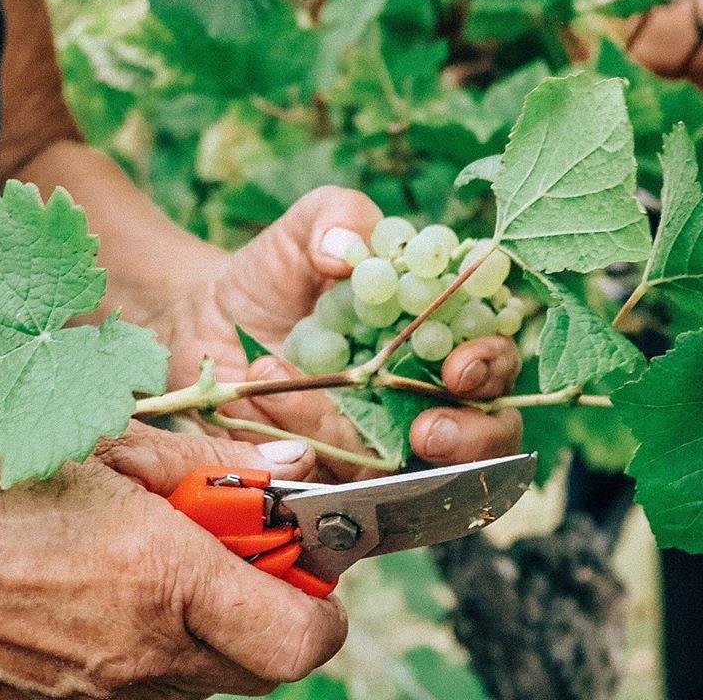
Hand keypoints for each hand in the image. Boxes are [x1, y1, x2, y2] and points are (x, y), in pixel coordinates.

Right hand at [0, 425, 345, 699]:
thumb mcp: (112, 451)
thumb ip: (212, 466)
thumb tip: (291, 474)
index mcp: (166, 580)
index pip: (301, 637)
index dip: (324, 603)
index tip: (310, 556)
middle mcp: (149, 654)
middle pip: (272, 666)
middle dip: (281, 610)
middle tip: (249, 553)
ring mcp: (113, 694)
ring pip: (219, 679)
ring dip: (227, 629)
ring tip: (179, 568)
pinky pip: (163, 689)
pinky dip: (174, 648)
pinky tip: (132, 597)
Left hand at [162, 186, 522, 481]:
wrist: (205, 320)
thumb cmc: (275, 273)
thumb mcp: (305, 230)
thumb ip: (335, 218)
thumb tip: (347, 252)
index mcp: (440, 338)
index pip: (498, 364)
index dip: (494, 370)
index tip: (460, 369)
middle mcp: (422, 399)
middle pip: (486, 443)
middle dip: (470, 445)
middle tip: (428, 434)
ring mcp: (379, 448)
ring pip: (410, 480)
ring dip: (361, 450)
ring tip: (302, 402)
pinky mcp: (330, 476)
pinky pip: (332, 485)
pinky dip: (298, 445)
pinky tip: (262, 390)